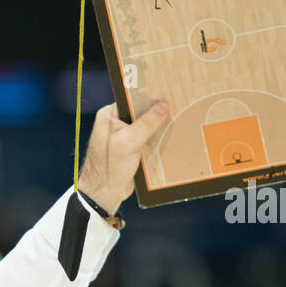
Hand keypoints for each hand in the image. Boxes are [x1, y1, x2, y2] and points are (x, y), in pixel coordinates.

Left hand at [77, 101, 168, 215]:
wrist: (104, 194)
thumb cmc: (108, 168)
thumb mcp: (127, 142)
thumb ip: (145, 124)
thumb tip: (163, 106)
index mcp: (109, 115)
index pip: (132, 98)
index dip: (150, 95)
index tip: (169, 92)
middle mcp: (117, 122)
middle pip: (142, 111)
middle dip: (158, 111)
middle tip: (179, 105)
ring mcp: (125, 135)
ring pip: (148, 125)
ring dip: (161, 126)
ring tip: (181, 118)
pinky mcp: (133, 148)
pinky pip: (149, 138)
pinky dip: (159, 139)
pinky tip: (173, 136)